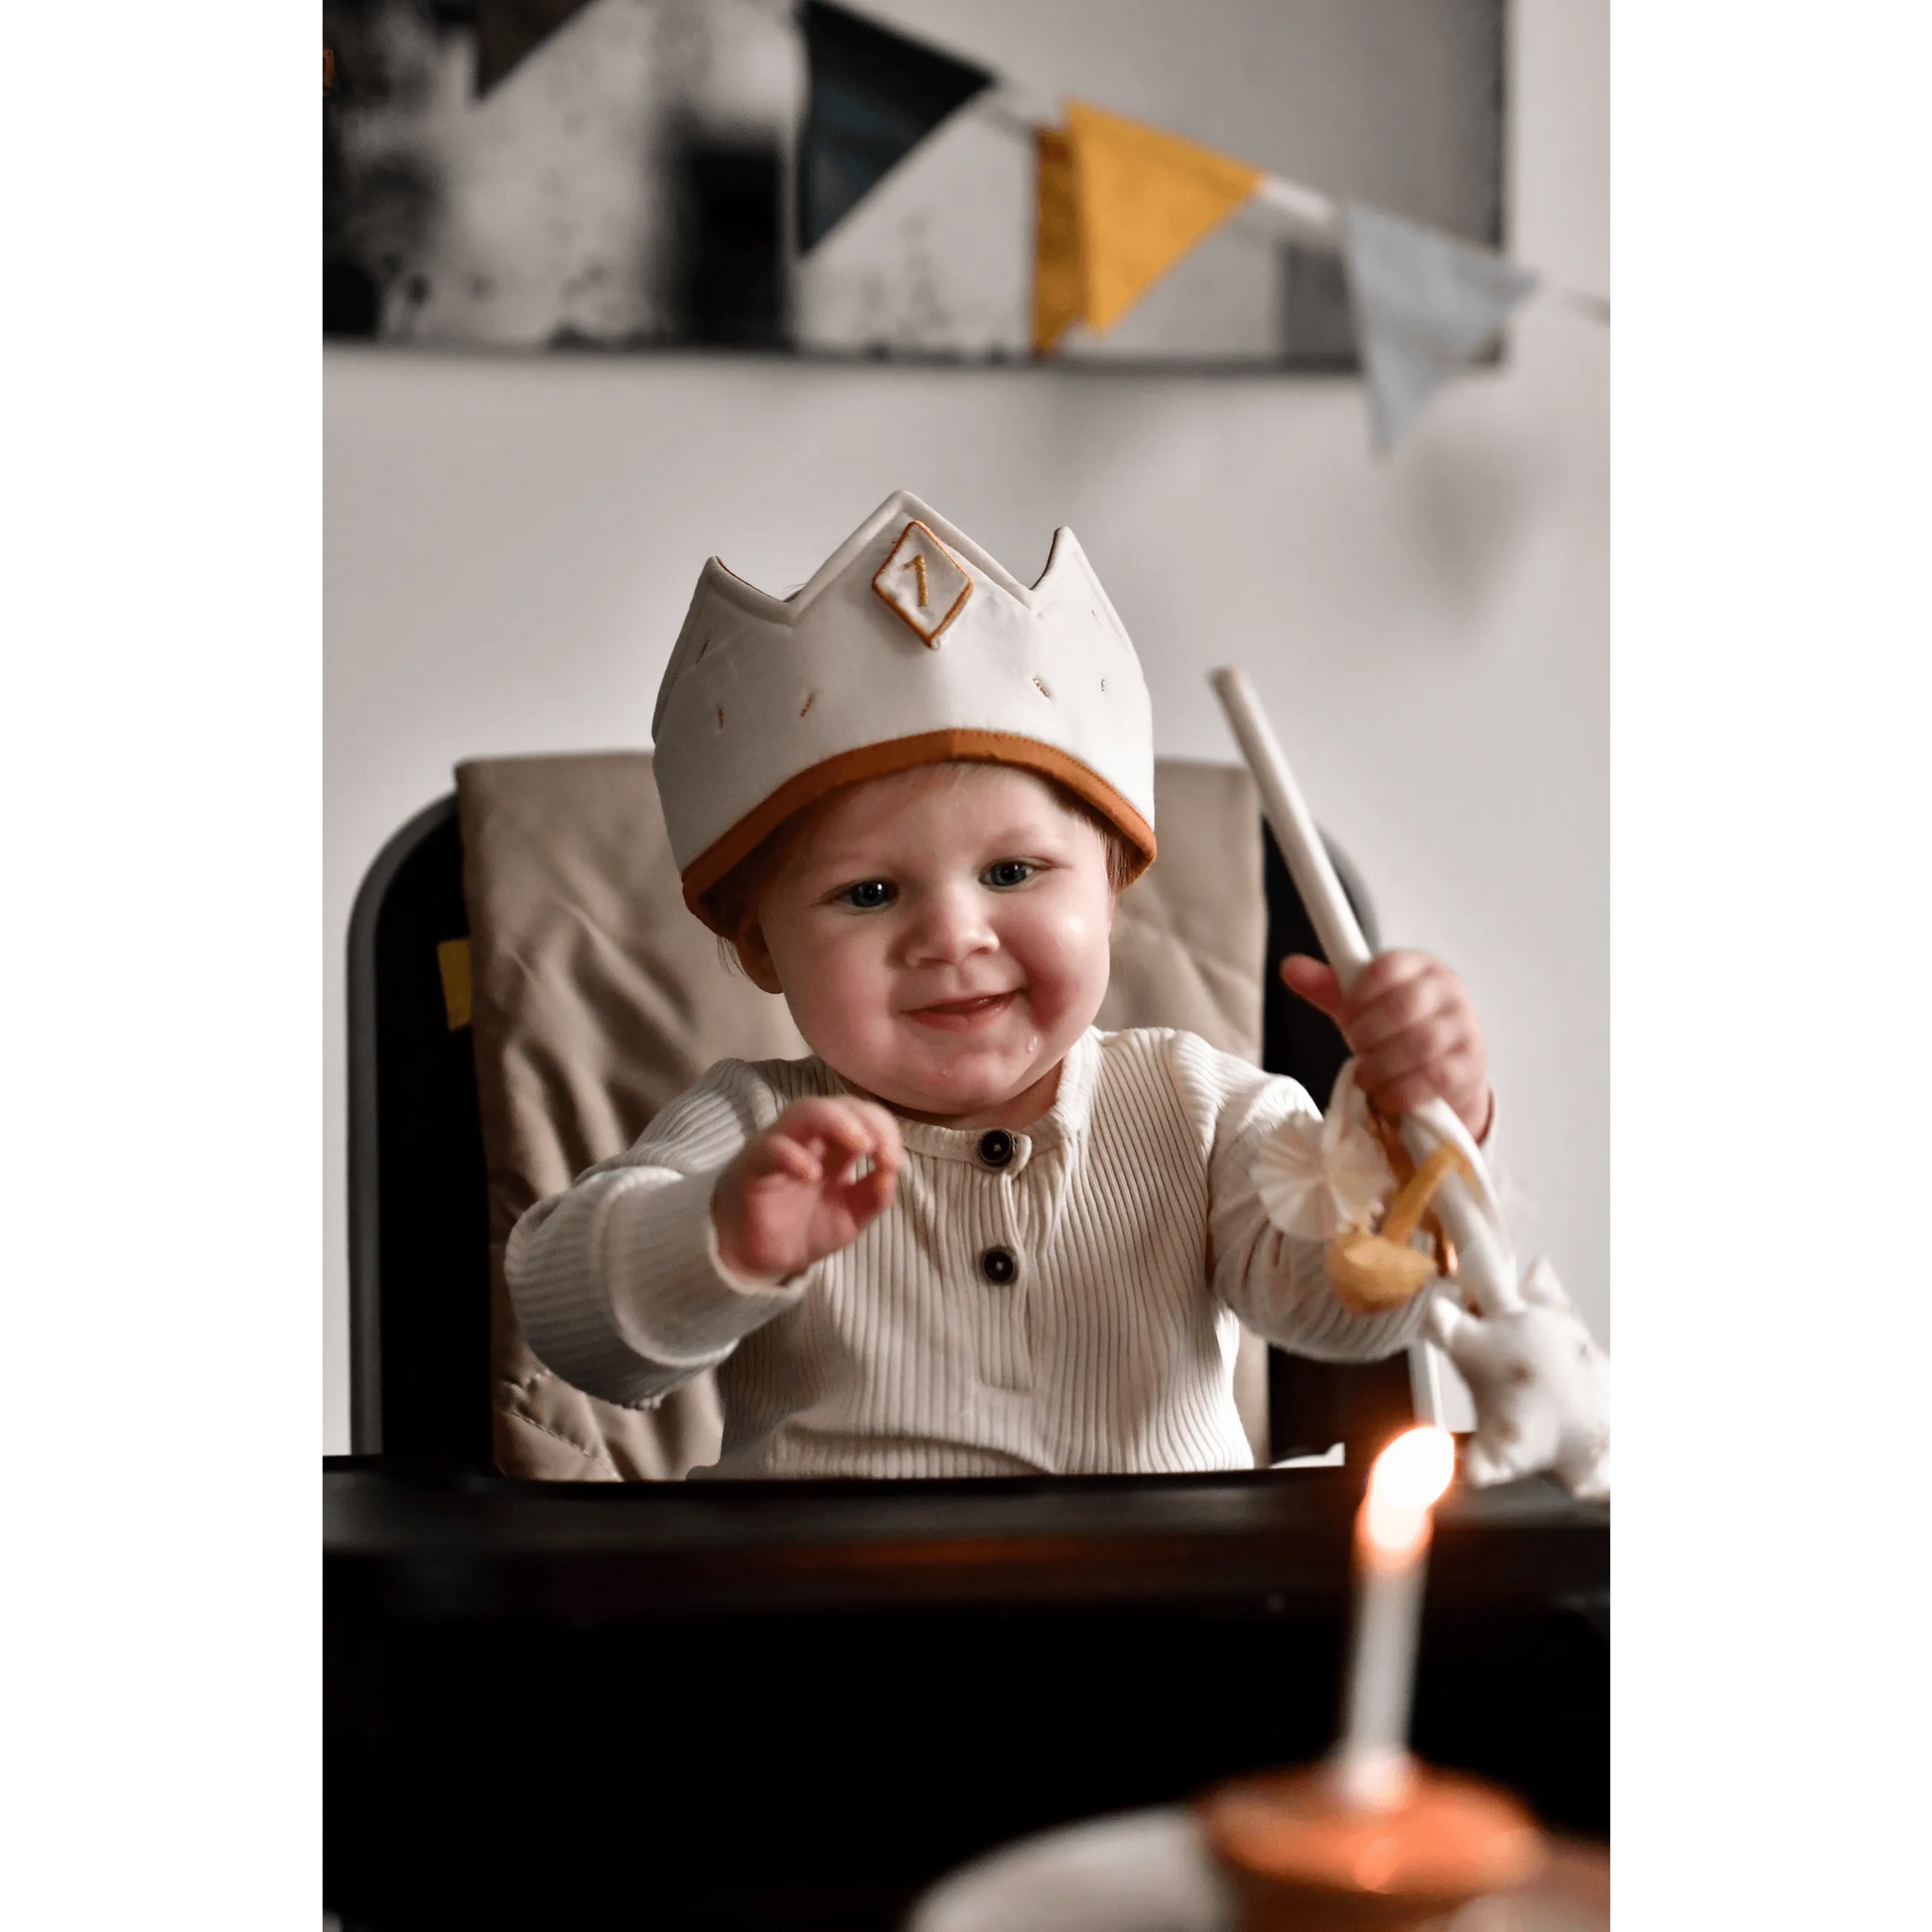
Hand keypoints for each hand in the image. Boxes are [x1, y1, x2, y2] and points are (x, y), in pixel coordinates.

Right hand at [712, 1097, 903, 1284]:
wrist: (757, 1257)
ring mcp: (780, 1146)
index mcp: (835, 1145)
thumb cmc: (805, 1227)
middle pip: (837, 1104)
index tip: (895, 1164)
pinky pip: (771, 1148)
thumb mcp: (851, 1216)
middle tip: (883, 1153)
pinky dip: (793, 1155)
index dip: (885, 1130)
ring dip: (837, 1122)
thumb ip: (874, 1196)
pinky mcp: (753, 1165)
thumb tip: (892, 1173)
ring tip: (861, 1146)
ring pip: (804, 1111)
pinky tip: (812, 1174)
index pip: (863, 1115)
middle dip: (867, 1120)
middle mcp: (809, 1138)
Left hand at [1279, 949, 1491, 1140]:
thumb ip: (1329, 987)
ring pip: (1420, 1044)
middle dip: (1368, 1033)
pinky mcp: (1470, 1066)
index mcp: (1420, 966)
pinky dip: (1402, 1090)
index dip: (1358, 995)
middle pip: (1403, 1006)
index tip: (1345, 1017)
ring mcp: (1465, 1028)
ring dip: (1382, 1065)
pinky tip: (1386, 1095)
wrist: (1446, 1075)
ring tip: (1365, 1076)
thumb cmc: (1399, 1034)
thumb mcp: (1364, 1007)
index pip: (1387, 967)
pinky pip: (1435, 1077)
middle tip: (1355, 1049)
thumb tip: (1289, 967)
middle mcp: (1449, 991)